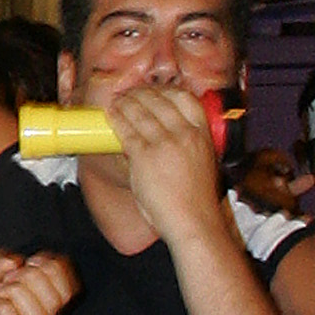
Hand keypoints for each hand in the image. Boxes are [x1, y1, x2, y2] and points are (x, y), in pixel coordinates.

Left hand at [0, 249, 77, 314]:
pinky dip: (2, 306)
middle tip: (7, 279)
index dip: (56, 269)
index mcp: (33, 313)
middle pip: (56, 299)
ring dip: (14, 292)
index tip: (35, 260)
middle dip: (32, 277)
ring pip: (38, 313)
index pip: (66, 291)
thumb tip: (17, 261)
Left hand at [106, 86, 226, 248]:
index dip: (166, 91)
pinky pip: (126, 130)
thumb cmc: (197, 199)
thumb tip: (163, 129)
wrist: (194, 223)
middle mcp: (185, 134)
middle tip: (131, 94)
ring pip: (139, 110)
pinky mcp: (144, 156)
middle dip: (141, 93)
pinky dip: (117, 118)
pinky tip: (112, 114)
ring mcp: (164, 144)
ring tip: (118, 100)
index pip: (186, 98)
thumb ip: (186, 142)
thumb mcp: (201, 161)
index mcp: (202, 135)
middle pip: (158, 99)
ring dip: (126, 101)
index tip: (155, 91)